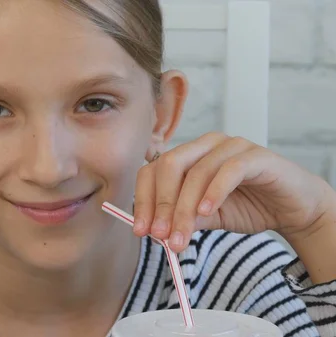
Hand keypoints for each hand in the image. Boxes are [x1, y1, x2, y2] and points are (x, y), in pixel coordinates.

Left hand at [132, 132, 335, 252]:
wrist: (293, 209)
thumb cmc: (247, 206)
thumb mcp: (206, 217)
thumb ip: (182, 217)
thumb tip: (155, 230)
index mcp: (189, 155)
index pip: (153, 170)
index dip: (143, 200)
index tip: (141, 231)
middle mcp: (206, 145)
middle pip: (169, 166)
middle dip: (161, 204)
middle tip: (160, 235)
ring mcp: (231, 146)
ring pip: (197, 172)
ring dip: (184, 208)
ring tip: (181, 237)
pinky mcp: (256, 156)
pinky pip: (229, 170)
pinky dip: (214, 192)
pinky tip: (206, 213)